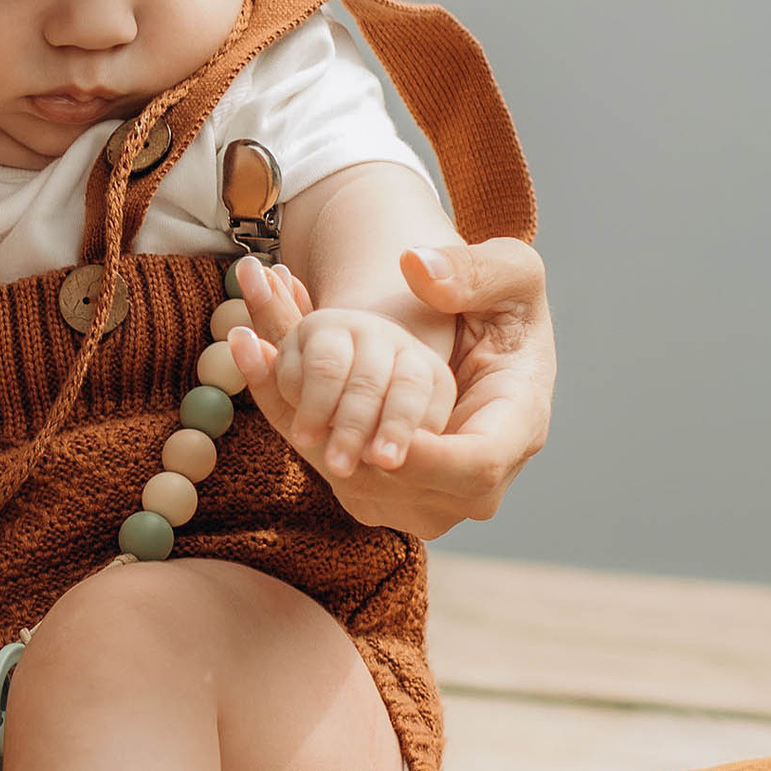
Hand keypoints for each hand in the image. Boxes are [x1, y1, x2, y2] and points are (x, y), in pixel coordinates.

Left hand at [230, 236, 553, 541]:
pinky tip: (261, 362)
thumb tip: (419, 270)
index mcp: (519, 427)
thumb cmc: (505, 308)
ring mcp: (436, 501)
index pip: (476, 466)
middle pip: (405, 487)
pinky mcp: (395, 500)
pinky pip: (341, 481)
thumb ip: (475, 270)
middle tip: (285, 383)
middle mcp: (479, 481)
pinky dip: (298, 427)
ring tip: (252, 344)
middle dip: (340, 440)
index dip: (427, 460)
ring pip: (361, 489)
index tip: (379, 441)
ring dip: (302, 428)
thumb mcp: (512, 273)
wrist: (483, 348)